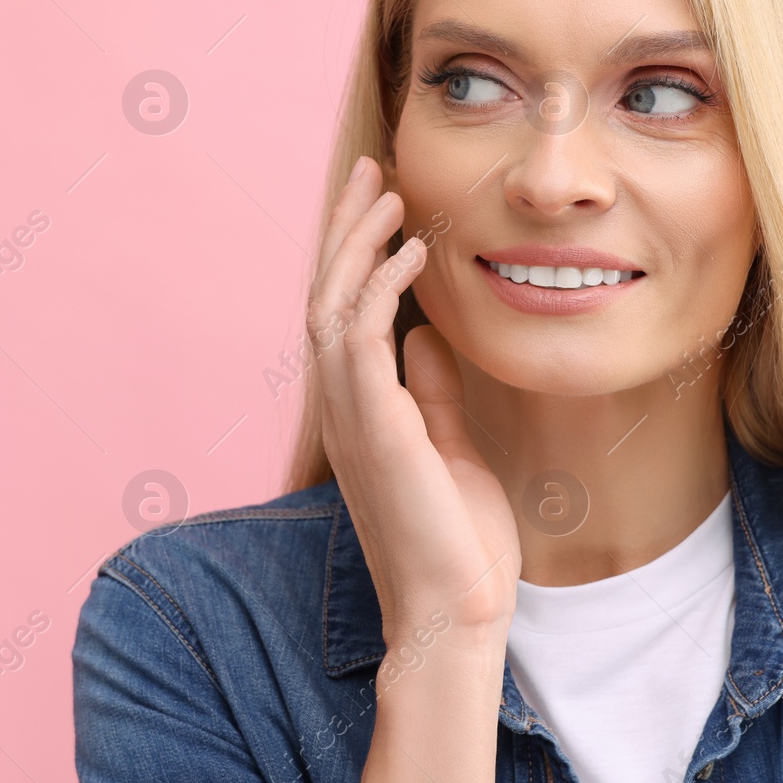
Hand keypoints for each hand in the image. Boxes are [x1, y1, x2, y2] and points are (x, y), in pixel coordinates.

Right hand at [307, 156, 521, 637]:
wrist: (456, 612)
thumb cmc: (456, 543)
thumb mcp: (449, 448)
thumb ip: (431, 393)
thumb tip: (425, 338)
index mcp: (356, 411)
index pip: (341, 313)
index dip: (355, 253)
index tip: (383, 202)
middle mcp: (340, 406)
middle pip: (325, 294)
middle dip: (347, 226)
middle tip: (371, 169)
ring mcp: (350, 414)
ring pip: (332, 302)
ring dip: (358, 241)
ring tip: (388, 190)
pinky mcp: (374, 423)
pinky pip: (361, 333)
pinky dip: (381, 284)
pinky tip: (413, 250)